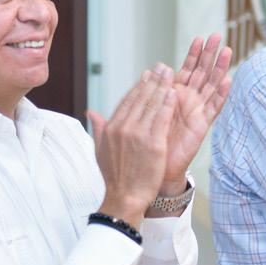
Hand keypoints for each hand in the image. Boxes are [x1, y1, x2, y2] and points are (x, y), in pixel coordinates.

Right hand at [87, 67, 174, 226]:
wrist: (124, 197)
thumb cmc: (114, 177)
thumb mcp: (100, 150)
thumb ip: (99, 128)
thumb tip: (91, 112)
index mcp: (112, 128)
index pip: (127, 100)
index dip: (139, 86)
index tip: (148, 75)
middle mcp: (123, 128)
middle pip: (140, 98)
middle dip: (153, 81)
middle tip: (162, 67)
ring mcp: (138, 135)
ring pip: (152, 105)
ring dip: (162, 87)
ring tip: (170, 74)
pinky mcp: (153, 144)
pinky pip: (162, 119)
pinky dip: (168, 104)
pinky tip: (174, 93)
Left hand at [160, 34, 233, 195]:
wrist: (155, 167)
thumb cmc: (150, 140)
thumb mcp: (144, 112)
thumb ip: (147, 93)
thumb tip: (148, 69)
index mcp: (174, 94)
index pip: (187, 69)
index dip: (193, 54)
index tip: (199, 38)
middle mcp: (188, 100)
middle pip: (202, 72)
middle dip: (209, 55)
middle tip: (217, 36)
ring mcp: (197, 111)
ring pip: (211, 85)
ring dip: (219, 68)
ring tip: (227, 50)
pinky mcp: (202, 124)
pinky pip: (214, 107)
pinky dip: (221, 94)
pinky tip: (228, 80)